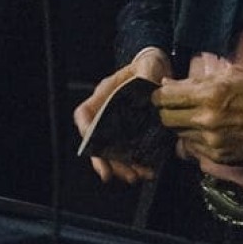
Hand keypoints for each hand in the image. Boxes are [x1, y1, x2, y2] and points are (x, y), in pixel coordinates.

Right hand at [73, 48, 171, 183]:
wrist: (157, 71)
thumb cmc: (147, 66)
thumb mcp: (147, 67)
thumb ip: (148, 75)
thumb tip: (156, 85)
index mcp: (105, 95)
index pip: (85, 113)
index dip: (85, 129)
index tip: (92, 144)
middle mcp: (108, 112)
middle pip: (97, 141)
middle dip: (103, 160)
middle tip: (113, 175)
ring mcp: (119, 125)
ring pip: (112, 152)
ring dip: (122, 167)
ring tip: (136, 177)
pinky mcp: (133, 133)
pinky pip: (129, 153)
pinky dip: (136, 164)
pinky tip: (148, 171)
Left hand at [154, 69, 242, 166]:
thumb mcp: (231, 75)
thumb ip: (196, 80)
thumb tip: (168, 84)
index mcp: (209, 94)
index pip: (166, 97)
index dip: (159, 95)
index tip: (161, 94)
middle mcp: (207, 120)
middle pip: (166, 119)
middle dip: (166, 111)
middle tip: (174, 107)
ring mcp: (212, 142)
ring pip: (178, 135)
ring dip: (182, 126)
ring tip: (195, 118)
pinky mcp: (219, 158)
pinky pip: (193, 149)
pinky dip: (195, 140)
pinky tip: (208, 131)